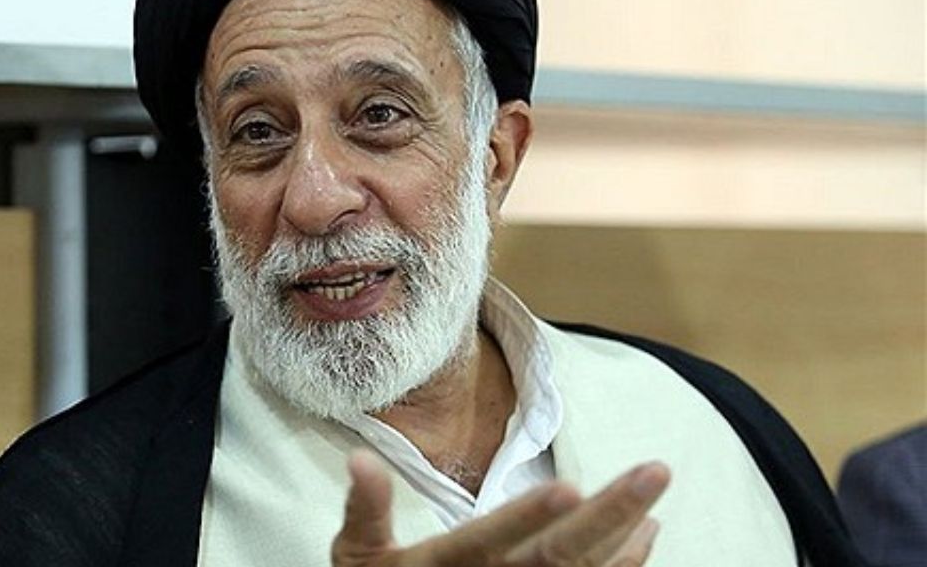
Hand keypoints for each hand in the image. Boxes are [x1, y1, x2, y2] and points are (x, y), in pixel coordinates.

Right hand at [332, 450, 668, 565]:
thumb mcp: (358, 556)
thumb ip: (366, 510)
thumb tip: (360, 459)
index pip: (491, 541)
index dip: (527, 517)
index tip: (568, 487)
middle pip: (559, 558)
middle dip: (610, 514)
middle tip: (657, 471)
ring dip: (626, 538)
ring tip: (656, 493)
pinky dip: (624, 565)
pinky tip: (646, 534)